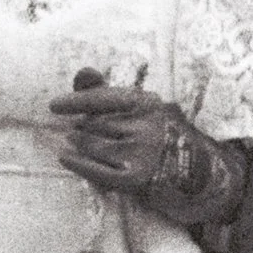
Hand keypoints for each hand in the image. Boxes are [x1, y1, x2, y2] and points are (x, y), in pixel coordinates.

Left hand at [49, 83, 246, 225]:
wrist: (199, 175)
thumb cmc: (161, 136)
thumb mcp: (142, 109)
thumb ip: (109, 91)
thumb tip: (82, 73)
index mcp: (148, 104)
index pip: (105, 98)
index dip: (76, 101)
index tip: (54, 106)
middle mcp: (145, 127)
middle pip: (94, 124)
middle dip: (82, 127)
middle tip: (77, 130)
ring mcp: (141, 153)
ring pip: (92, 146)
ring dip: (78, 144)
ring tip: (73, 142)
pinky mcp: (135, 179)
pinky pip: (95, 170)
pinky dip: (77, 164)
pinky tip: (64, 157)